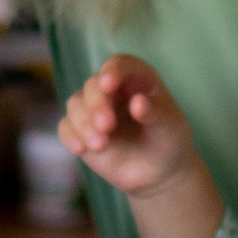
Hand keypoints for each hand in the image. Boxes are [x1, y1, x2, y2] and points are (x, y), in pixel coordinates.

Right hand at [59, 55, 197, 198]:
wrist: (158, 172)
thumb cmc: (168, 141)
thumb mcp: (170, 127)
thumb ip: (157, 113)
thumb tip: (138, 102)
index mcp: (135, 77)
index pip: (118, 65)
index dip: (112, 71)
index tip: (108, 85)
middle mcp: (110, 89)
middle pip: (93, 86)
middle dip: (97, 104)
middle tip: (107, 125)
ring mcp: (93, 108)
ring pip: (76, 104)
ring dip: (83, 123)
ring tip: (100, 145)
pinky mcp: (80, 130)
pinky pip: (67, 128)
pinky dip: (71, 136)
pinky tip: (80, 149)